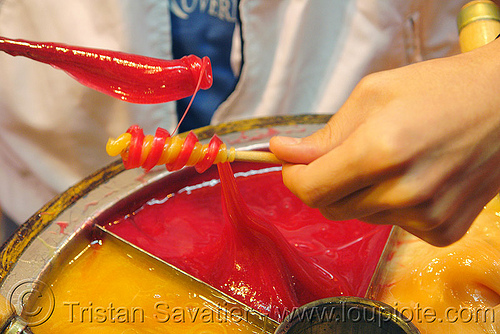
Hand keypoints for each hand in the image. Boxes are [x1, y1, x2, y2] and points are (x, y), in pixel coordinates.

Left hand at [270, 39, 499, 245]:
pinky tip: (412, 176)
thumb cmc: (440, 90)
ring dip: (360, 191)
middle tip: (340, 155)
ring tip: (389, 158)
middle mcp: (403, 192)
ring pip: (361, 215)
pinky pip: (393, 224)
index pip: (310, 189)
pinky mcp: (443, 230)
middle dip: (324, 182)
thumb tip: (282, 152)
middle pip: (331, 206)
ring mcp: (426, 216)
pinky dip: (390, 203)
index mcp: (380, 152)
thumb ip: (325, 134)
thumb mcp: (373, 96)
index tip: (293, 165)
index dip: (293, 178)